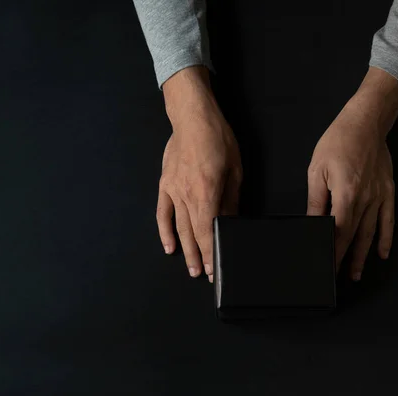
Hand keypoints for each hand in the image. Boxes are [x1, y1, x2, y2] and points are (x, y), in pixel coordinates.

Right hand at [156, 66, 241, 282]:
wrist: (192, 118)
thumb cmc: (218, 140)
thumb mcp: (234, 170)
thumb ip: (231, 199)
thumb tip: (231, 221)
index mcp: (207, 192)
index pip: (209, 230)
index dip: (212, 252)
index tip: (215, 269)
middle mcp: (186, 196)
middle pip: (193, 233)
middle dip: (200, 256)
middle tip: (205, 275)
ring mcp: (172, 191)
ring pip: (179, 227)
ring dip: (185, 249)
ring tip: (190, 268)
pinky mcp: (164, 185)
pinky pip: (163, 213)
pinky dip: (165, 231)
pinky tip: (169, 246)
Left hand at [306, 67, 397, 280]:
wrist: (366, 122)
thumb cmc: (338, 142)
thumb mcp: (317, 170)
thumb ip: (316, 200)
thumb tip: (313, 223)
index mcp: (346, 195)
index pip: (337, 232)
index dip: (331, 252)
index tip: (325, 267)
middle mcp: (365, 201)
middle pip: (353, 237)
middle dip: (344, 259)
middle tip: (336, 277)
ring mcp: (379, 197)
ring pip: (371, 233)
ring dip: (363, 255)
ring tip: (356, 274)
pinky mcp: (388, 191)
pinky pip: (388, 220)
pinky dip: (386, 238)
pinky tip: (383, 253)